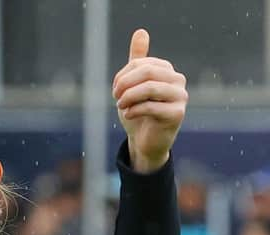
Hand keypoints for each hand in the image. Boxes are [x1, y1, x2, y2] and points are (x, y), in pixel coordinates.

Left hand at [112, 29, 187, 172]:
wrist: (144, 141)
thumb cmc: (139, 112)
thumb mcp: (133, 85)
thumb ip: (137, 60)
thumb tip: (141, 32)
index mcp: (167, 71)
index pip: (142, 63)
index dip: (123, 74)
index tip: (115, 88)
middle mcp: (178, 81)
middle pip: (147, 72)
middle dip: (125, 84)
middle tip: (115, 97)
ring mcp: (180, 97)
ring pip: (150, 88)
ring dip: (129, 97)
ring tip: (120, 106)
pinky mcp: (177, 114)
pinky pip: (152, 106)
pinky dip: (134, 110)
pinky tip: (128, 114)